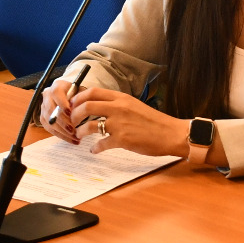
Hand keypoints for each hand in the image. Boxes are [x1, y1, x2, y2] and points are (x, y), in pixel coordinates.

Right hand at [38, 79, 80, 142]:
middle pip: (51, 109)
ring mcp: (44, 107)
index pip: (56, 93)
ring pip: (49, 121)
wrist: (71, 96)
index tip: (70, 112)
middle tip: (74, 130)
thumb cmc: (79, 94)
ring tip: (75, 137)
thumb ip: (81, 99)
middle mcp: (47, 95)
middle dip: (62, 122)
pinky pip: (50, 128)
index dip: (62, 103)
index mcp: (57, 86)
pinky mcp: (43, 118)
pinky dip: (61, 135)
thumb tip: (80, 109)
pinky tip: (72, 140)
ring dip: (63, 131)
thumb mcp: (83, 93)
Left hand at [68, 87, 187, 156]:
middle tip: (72, 121)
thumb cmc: (155, 121)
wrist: (171, 133)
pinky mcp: (122, 139)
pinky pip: (102, 143)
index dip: (78, 98)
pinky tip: (95, 150)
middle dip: (74, 114)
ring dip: (80, 131)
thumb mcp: (134, 106)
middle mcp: (118, 108)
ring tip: (79, 136)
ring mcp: (119, 124)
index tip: (73, 105)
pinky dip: (96, 148)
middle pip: (86, 105)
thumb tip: (101, 107)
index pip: (93, 92)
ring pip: (89, 125)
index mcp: (121, 98)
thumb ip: (118, 105)